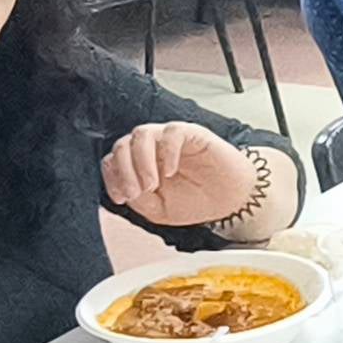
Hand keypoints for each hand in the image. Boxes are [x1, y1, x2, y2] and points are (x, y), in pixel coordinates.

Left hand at [103, 123, 258, 228]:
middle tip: (137, 192)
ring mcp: (169, 139)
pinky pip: (172, 132)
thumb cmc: (195, 202)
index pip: (113, 160)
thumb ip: (137, 199)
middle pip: (122, 145)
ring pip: (142, 134)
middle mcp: (152, 148)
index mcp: (140, 164)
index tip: (121, 197)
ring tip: (153, 185)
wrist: (229, 200)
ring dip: (141, 162)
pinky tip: (172, 171)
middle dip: (124, 171)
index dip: (112, 177)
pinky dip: (167, 152)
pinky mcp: (192, 133)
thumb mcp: (158, 210)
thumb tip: (124, 189)